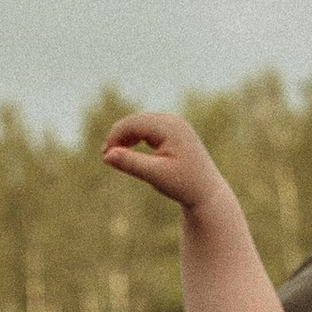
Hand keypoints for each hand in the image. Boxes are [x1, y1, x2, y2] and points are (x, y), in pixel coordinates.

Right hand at [101, 108, 224, 212]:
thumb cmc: (183, 185)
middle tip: (105, 156)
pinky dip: (135, 137)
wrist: (207, 191)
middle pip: (136, 120)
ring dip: (125, 136)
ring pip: (141, 123)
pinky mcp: (173, 130)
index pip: (134, 123)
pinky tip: (128, 150)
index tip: (105, 156)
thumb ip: (131, 163)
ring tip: (113, 155)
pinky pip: (148, 128)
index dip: (116, 136)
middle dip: (119, 135)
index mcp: (170, 127)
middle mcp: (173, 121)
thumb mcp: (155, 175)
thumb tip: (106, 155)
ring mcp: (174, 124)